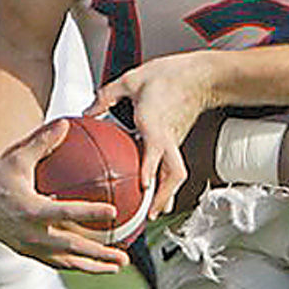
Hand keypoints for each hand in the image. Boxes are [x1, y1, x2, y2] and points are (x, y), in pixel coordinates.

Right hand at [0, 119, 130, 272]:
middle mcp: (31, 233)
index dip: (89, 212)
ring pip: (66, 261)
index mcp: (29, 210)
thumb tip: (66, 124)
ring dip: (93, 265)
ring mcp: (29, 246)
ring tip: (118, 264)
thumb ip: (42, 142)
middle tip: (124, 256)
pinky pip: (57, 261)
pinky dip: (78, 263)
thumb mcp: (17, 157)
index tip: (113, 211)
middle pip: (70, 248)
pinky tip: (98, 261)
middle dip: (99, 254)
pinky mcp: (29, 252)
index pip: (64, 212)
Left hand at [85, 51, 216, 218]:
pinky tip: (154, 191)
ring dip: (166, 195)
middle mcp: (168, 136)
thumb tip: (88, 112)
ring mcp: (175, 141)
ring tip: (151, 213)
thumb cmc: (170, 74)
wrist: (200, 74)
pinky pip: (172, 166)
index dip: (150, 168)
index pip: (155, 149)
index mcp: (154, 122)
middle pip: (173, 173)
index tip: (142, 186)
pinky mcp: (177, 141)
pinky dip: (165, 183)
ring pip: (175, 174)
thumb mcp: (131, 79)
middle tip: (148, 215)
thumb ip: (107, 96)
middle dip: (162, 195)